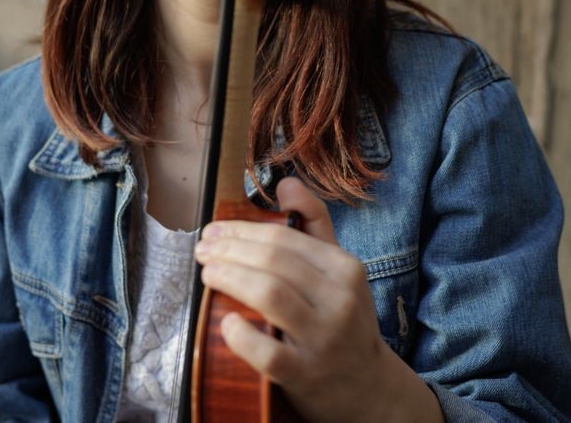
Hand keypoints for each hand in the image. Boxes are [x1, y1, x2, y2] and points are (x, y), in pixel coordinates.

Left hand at [193, 177, 442, 422]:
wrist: (367, 387)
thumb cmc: (344, 321)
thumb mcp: (340, 271)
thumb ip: (314, 224)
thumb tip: (285, 182)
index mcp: (345, 269)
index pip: (284, 237)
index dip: (241, 230)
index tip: (214, 231)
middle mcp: (338, 301)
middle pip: (272, 261)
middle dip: (228, 249)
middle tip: (203, 250)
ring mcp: (323, 339)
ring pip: (268, 294)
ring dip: (229, 278)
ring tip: (207, 272)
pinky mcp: (305, 374)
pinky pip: (267, 352)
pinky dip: (241, 335)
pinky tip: (226, 322)